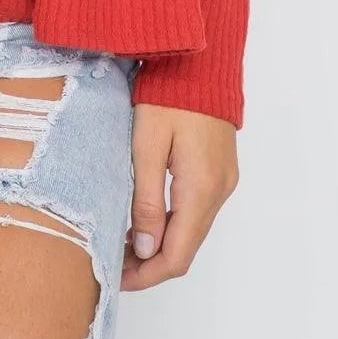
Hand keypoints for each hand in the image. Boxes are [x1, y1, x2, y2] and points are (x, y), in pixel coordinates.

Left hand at [120, 102, 238, 288]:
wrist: (200, 59)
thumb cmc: (168, 94)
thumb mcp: (147, 145)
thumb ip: (146, 200)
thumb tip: (145, 249)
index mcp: (201, 189)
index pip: (177, 255)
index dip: (147, 274)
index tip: (117, 279)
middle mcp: (219, 191)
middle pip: (186, 247)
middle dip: (151, 262)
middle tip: (114, 260)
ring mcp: (224, 180)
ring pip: (192, 230)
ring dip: (161, 243)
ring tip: (123, 240)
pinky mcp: (220, 169)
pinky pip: (197, 209)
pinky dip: (173, 223)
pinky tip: (147, 216)